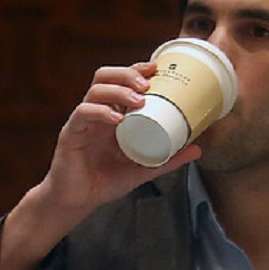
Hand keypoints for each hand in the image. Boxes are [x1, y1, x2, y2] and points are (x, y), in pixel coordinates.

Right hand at [0, 62, 200, 269]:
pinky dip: (100, 112)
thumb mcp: (142, 169)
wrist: (78, 201)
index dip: (137, 70)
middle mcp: (97, 113)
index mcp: (113, 116)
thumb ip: (167, 159)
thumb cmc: (106, 181)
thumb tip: (198, 149)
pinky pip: (82, 114)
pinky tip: (116, 119)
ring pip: (95, 91)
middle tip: (148, 84)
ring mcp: (83, 122)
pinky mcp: (71, 134)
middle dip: (128, 74)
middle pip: (106, 77)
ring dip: (118, 90)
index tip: (157, 68)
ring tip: (138, 100)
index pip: (121, 81)